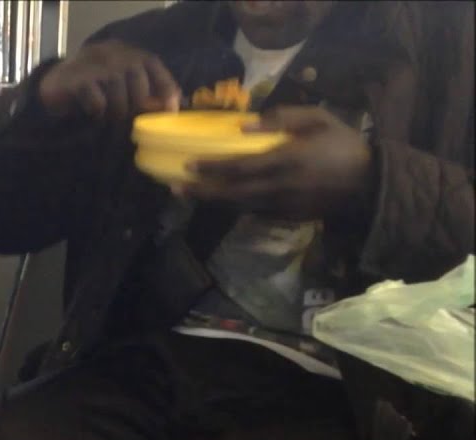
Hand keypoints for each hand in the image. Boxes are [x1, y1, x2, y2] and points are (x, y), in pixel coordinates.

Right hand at [38, 40, 180, 123]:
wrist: (53, 89)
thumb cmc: (92, 92)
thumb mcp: (121, 88)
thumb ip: (143, 92)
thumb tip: (171, 106)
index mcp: (124, 52)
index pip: (151, 62)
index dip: (165, 86)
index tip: (170, 109)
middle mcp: (111, 53)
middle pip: (136, 76)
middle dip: (136, 103)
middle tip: (127, 117)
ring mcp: (92, 63)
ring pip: (118, 87)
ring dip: (117, 109)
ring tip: (109, 117)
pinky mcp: (76, 79)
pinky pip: (98, 100)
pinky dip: (98, 111)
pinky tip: (92, 113)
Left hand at [182, 106, 372, 221]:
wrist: (369, 183)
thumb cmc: (343, 144)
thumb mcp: (318, 119)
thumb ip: (282, 117)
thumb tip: (244, 123)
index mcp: (286, 160)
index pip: (240, 166)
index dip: (213, 168)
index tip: (189, 165)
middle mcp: (280, 187)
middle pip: (232, 193)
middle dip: (202, 192)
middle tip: (175, 188)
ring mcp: (283, 206)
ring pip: (240, 206)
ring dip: (213, 201)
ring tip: (189, 193)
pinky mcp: (287, 217)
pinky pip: (254, 212)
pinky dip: (235, 206)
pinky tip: (221, 199)